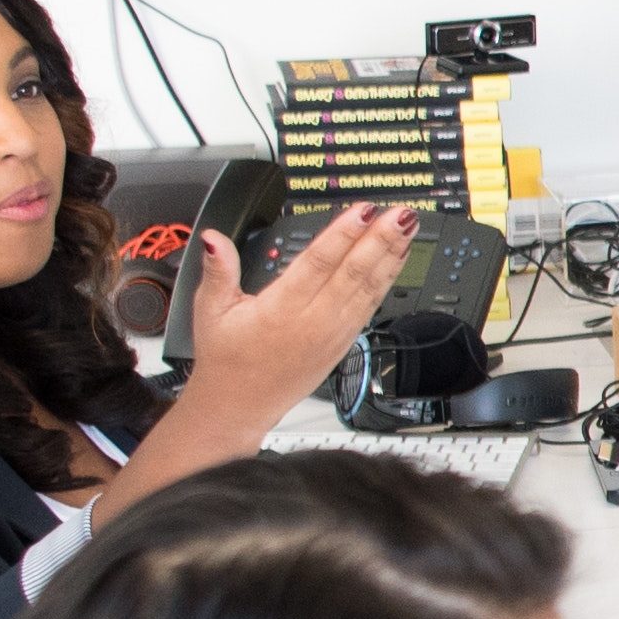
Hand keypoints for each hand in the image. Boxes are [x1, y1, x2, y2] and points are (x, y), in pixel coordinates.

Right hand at [185, 202, 419, 410]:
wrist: (238, 406)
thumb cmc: (226, 360)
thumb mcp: (209, 310)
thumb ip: (218, 270)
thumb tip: (214, 238)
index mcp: (281, 309)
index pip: (319, 263)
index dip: (344, 234)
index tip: (365, 211)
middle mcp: (313, 321)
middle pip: (353, 273)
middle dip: (380, 240)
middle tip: (401, 214)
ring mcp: (332, 333)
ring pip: (368, 289)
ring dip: (390, 257)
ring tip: (408, 229)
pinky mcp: (343, 343)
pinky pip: (370, 307)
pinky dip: (387, 281)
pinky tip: (398, 261)